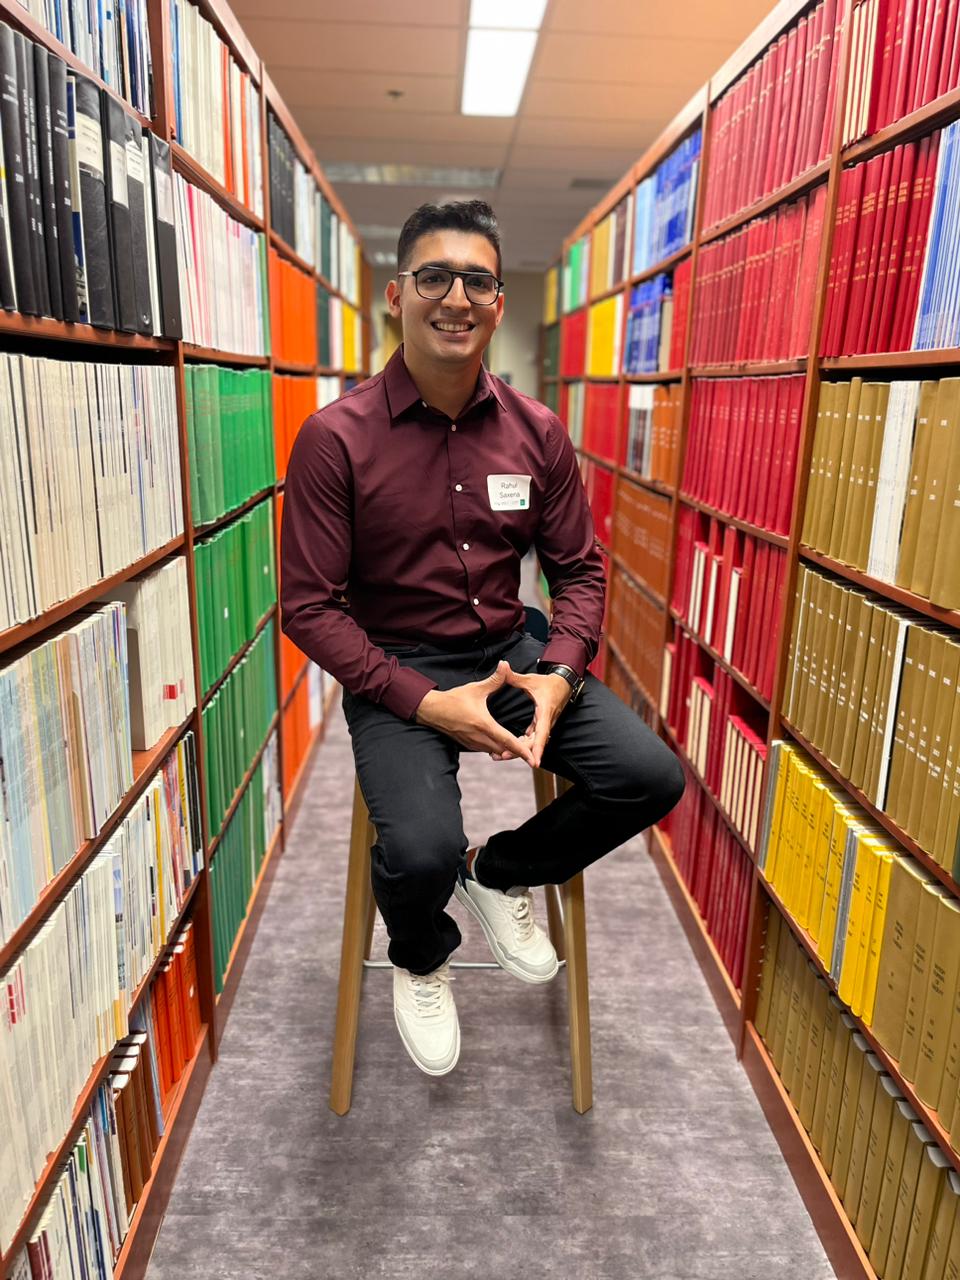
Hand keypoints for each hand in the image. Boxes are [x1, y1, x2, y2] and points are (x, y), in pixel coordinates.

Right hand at [414, 661, 536, 766]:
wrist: (432, 710)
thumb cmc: (454, 699)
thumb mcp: (476, 688)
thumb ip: (494, 679)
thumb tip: (505, 665)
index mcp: (484, 725)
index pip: (507, 741)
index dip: (522, 751)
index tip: (533, 760)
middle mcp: (479, 738)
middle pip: (505, 751)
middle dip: (518, 751)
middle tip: (531, 745)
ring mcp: (473, 743)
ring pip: (496, 752)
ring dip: (508, 750)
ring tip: (521, 746)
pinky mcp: (469, 745)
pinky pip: (488, 750)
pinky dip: (498, 749)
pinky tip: (504, 743)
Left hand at [489, 669, 571, 768]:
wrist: (563, 683)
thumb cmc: (548, 682)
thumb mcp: (531, 679)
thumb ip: (514, 676)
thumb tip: (502, 666)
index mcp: (545, 711)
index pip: (541, 733)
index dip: (537, 748)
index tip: (534, 761)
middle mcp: (546, 721)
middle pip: (535, 742)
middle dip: (521, 751)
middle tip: (503, 756)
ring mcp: (545, 724)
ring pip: (534, 741)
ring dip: (520, 749)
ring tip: (502, 755)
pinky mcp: (542, 724)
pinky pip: (533, 737)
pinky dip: (523, 743)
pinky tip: (511, 748)